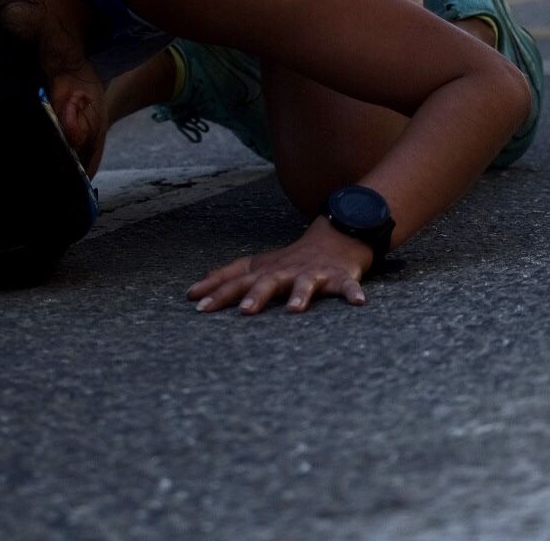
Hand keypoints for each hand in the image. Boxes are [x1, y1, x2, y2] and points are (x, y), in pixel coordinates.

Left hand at [187, 219, 373, 314]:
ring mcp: (313, 274)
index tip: (199, 307)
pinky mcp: (339, 277)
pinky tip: (358, 303)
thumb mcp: (256, 265)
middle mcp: (286, 271)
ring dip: (300, 295)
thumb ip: (225, 278)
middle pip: (269, 282)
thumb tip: (191, 293)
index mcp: (266, 271)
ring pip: (305, 284)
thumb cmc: (290, 260)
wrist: (335, 237)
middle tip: (245, 312)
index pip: (238, 281)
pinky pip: (347, 286)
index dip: (219, 292)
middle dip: (257, 296)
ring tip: (295, 311)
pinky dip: (353, 292)